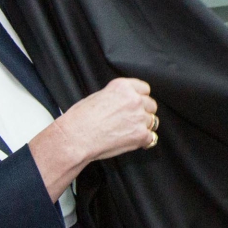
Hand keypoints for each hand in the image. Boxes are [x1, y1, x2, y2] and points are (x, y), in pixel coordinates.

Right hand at [29, 78, 158, 201]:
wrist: (76, 137)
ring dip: (143, 126)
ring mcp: (139, 117)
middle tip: (131, 120)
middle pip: (151, 105)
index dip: (140, 98)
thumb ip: (117, 97)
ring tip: (128, 132)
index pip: (144, 89)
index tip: (137, 104)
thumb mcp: (98, 97)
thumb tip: (124, 103)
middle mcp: (134, 99)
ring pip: (152, 121)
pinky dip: (144, 141)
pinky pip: (151, 138)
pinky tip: (133, 141)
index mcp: (123, 87)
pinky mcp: (141, 135)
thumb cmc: (80, 119)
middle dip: (143, 112)